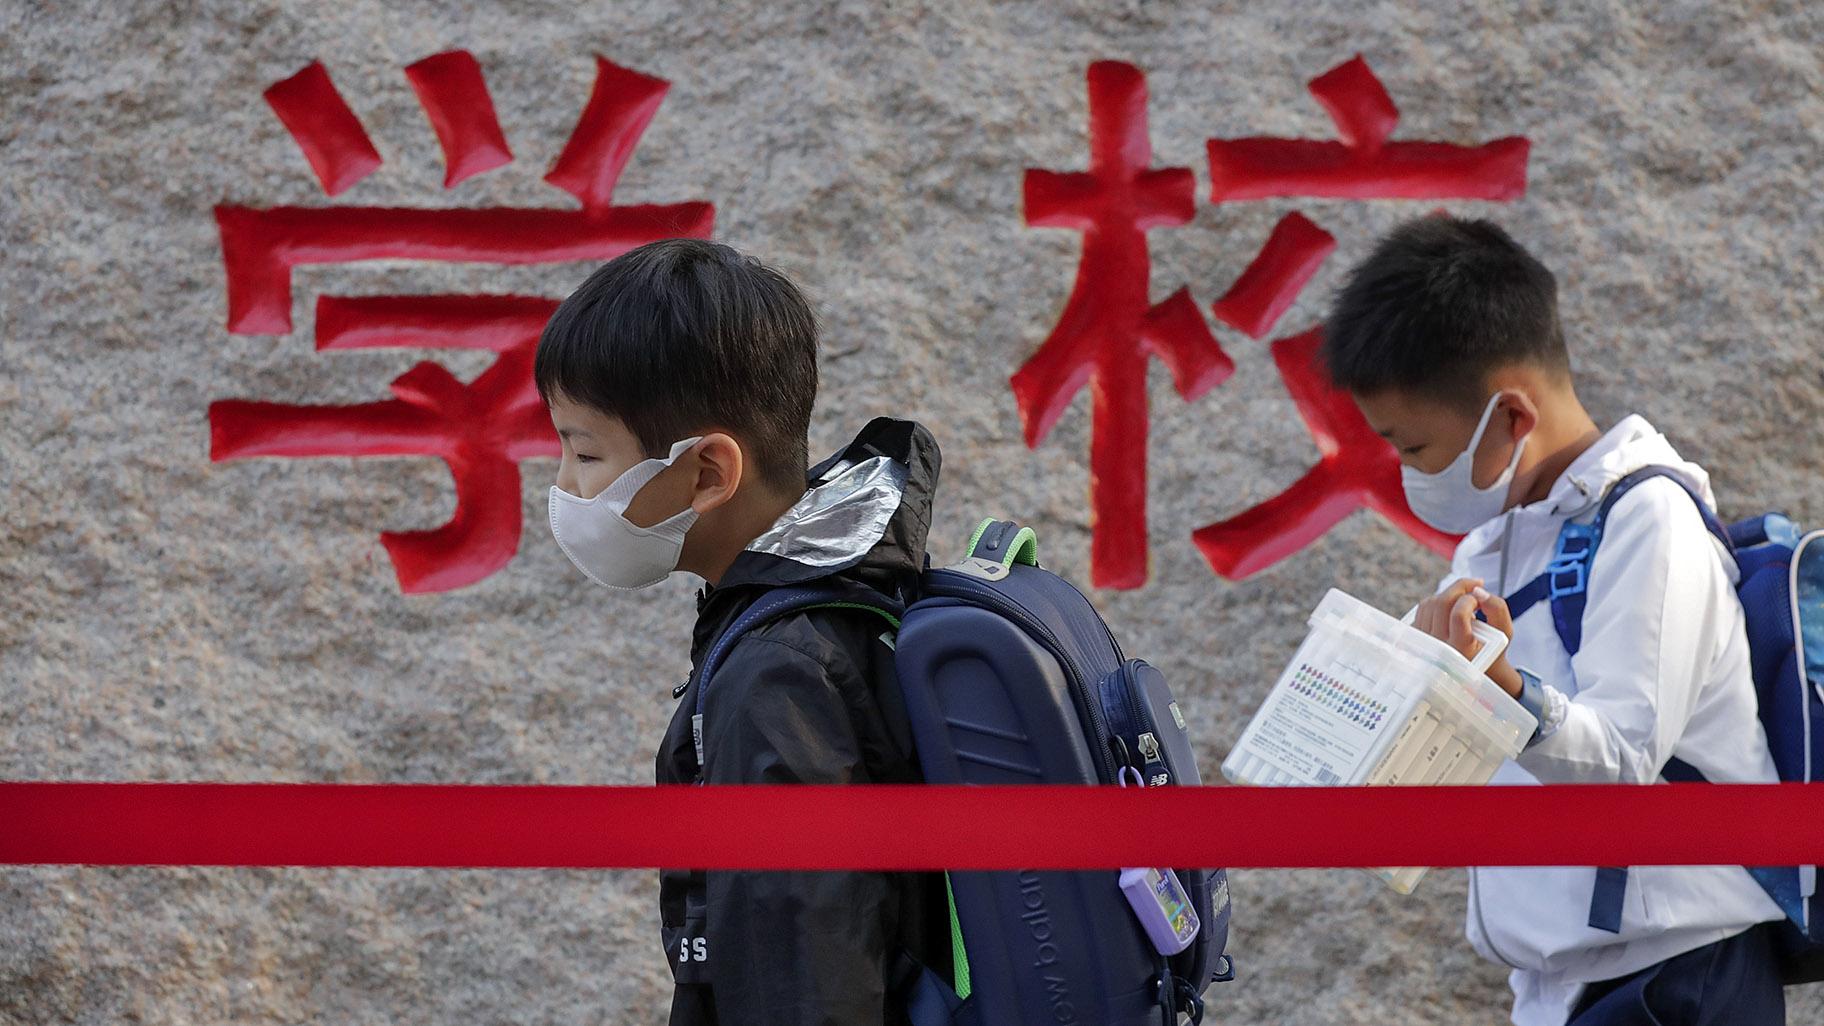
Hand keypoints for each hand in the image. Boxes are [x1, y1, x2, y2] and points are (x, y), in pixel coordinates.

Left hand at [1413, 578, 1523, 697]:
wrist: (1477, 668)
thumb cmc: (1492, 650)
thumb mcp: (1504, 632)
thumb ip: (1497, 608)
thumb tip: (1478, 590)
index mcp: (1460, 650)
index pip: (1458, 615)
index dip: (1470, 599)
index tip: (1480, 599)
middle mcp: (1437, 648)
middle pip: (1441, 603)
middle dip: (1460, 588)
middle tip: (1475, 587)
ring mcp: (1423, 643)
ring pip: (1429, 603)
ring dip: (1449, 594)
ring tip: (1465, 601)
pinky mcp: (1415, 637)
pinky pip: (1422, 609)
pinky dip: (1437, 602)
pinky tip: (1451, 608)